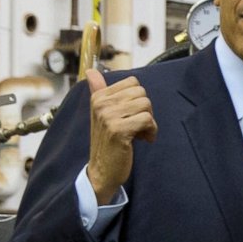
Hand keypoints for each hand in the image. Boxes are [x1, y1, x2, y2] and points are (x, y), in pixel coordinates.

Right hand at [84, 68, 155, 203]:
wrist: (102, 171)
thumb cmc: (107, 142)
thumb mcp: (101, 114)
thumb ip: (98, 90)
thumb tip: (91, 70)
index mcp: (98, 96)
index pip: (132, 82)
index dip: (138, 99)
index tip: (131, 115)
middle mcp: (101, 103)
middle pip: (141, 93)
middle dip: (145, 110)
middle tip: (138, 126)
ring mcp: (109, 116)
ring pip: (146, 105)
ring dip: (149, 121)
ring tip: (140, 133)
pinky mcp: (119, 130)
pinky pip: (147, 119)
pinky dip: (151, 131)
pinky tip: (143, 140)